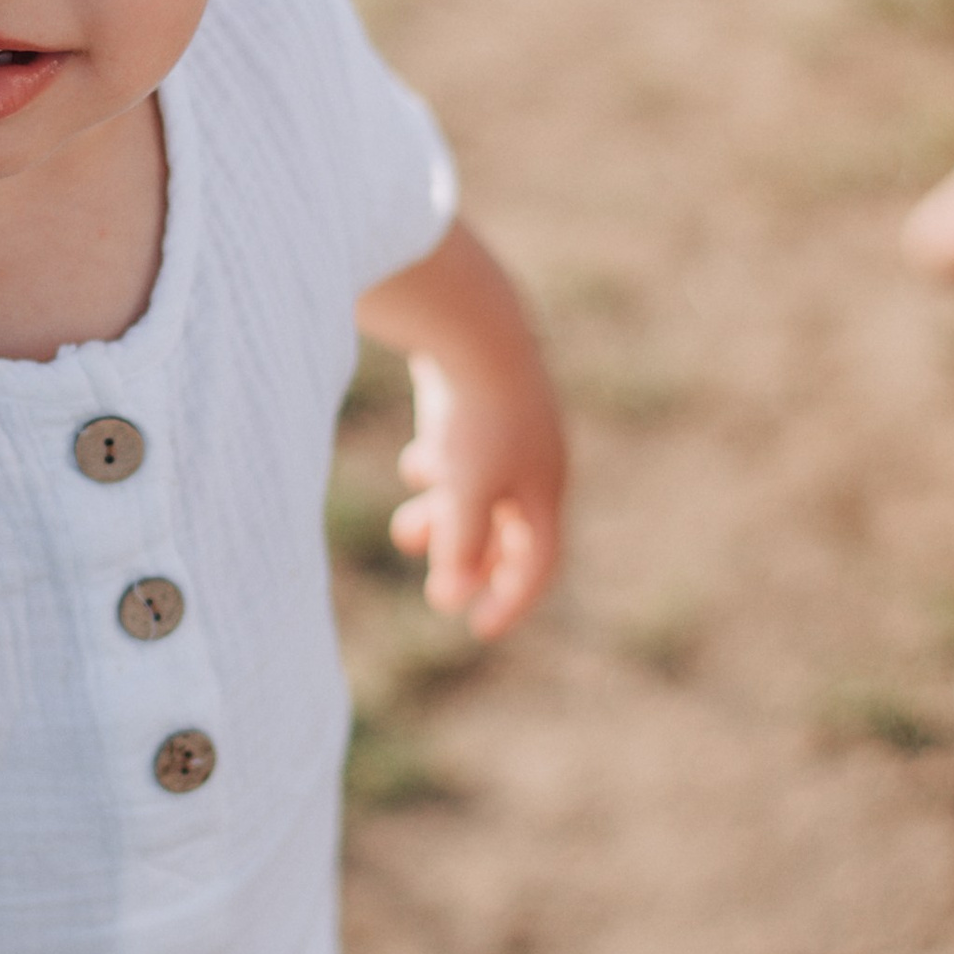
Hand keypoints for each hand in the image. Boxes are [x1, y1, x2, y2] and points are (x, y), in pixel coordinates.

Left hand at [388, 347, 563, 635]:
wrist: (473, 324)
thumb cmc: (475, 415)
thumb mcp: (466, 490)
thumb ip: (459, 547)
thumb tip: (450, 599)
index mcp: (546, 488)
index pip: (541, 562)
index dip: (513, 599)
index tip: (478, 629)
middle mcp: (535, 461)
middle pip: (511, 532)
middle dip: (473, 562)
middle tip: (436, 591)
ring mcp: (509, 429)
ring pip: (482, 493)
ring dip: (446, 520)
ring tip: (407, 531)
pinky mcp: (479, 401)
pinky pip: (465, 452)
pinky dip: (440, 471)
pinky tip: (417, 463)